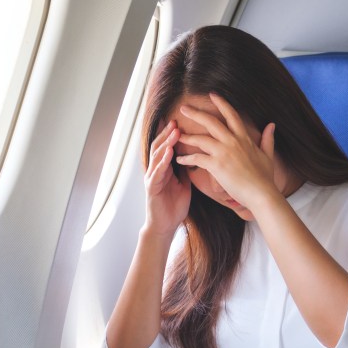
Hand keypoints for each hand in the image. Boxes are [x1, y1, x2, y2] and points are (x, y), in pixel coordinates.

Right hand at [144, 120, 190, 235]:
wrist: (165, 226)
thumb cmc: (174, 207)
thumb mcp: (184, 184)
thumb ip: (186, 170)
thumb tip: (196, 156)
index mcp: (163, 169)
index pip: (166, 146)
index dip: (171, 134)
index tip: (180, 121)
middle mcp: (155, 170)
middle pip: (159, 146)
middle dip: (167, 133)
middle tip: (176, 121)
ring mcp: (152, 178)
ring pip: (157, 156)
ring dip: (166, 143)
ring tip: (174, 132)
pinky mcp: (151, 188)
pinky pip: (157, 172)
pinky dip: (163, 161)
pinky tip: (169, 152)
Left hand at [174, 93, 278, 209]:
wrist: (262, 194)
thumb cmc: (265, 178)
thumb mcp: (268, 155)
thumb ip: (268, 139)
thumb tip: (272, 125)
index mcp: (244, 138)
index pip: (232, 115)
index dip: (222, 103)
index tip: (212, 94)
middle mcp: (233, 141)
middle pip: (211, 122)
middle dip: (196, 113)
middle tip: (183, 108)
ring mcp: (224, 152)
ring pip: (200, 139)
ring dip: (186, 137)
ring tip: (175, 135)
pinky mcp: (217, 165)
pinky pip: (197, 159)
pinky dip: (187, 159)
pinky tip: (179, 159)